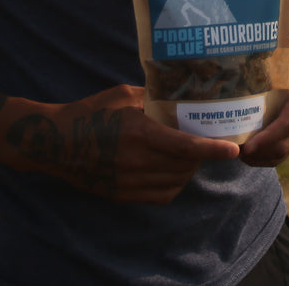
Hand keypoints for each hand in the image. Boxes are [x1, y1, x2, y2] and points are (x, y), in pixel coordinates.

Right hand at [5, 84, 239, 204]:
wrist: (55, 142)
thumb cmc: (90, 112)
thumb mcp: (122, 95)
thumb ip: (152, 97)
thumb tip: (180, 92)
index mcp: (139, 133)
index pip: (186, 147)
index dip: (213, 150)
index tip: (233, 150)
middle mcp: (137, 161)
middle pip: (185, 165)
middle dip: (201, 155)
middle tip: (207, 141)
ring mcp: (130, 182)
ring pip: (176, 182)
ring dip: (187, 170)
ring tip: (187, 154)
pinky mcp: (123, 194)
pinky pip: (161, 195)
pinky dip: (172, 184)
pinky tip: (170, 169)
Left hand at [239, 40, 288, 166]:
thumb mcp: (281, 61)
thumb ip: (263, 69)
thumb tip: (232, 72)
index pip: (286, 124)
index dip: (266, 138)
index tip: (246, 146)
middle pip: (285, 143)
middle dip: (260, 153)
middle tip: (236, 152)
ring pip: (285, 151)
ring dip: (262, 158)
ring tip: (240, 155)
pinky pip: (287, 151)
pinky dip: (268, 158)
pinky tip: (251, 156)